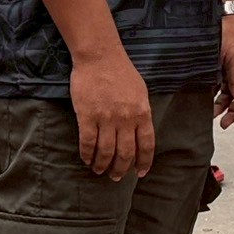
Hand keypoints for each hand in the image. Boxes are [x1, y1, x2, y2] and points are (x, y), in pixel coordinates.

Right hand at [71, 50, 155, 178]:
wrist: (100, 57)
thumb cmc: (121, 72)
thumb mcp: (140, 92)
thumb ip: (141, 112)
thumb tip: (140, 131)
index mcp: (142, 113)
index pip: (146, 145)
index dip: (144, 162)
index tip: (140, 173)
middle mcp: (126, 119)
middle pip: (125, 153)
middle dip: (121, 169)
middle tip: (116, 177)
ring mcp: (106, 118)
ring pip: (106, 152)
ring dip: (102, 165)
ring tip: (99, 170)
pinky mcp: (87, 116)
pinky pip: (88, 142)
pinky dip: (87, 154)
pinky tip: (86, 159)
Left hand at [217, 14, 233, 128]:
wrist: (217, 17)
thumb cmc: (231, 33)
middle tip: (225, 124)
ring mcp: (231, 71)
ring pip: (229, 94)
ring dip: (223, 105)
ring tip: (214, 115)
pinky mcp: (219, 68)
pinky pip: (219, 86)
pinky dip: (215, 95)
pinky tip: (208, 101)